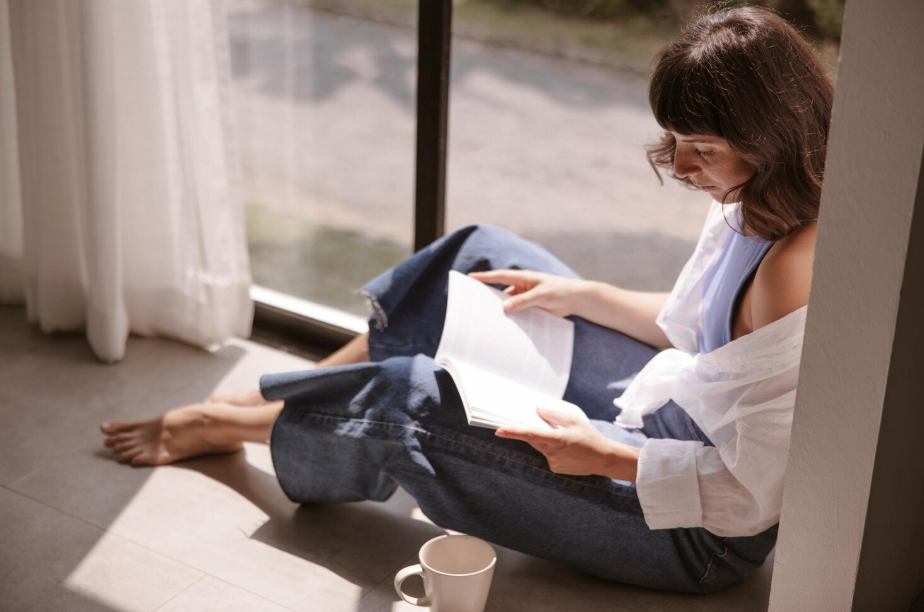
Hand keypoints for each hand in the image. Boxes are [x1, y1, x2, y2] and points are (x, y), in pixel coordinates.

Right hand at [466, 269, 584, 316]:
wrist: (576, 299)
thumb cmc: (560, 291)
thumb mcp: (541, 295)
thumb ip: (523, 301)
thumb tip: (504, 307)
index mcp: (524, 278)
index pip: (500, 276)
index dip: (484, 277)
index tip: (470, 277)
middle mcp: (522, 286)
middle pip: (501, 291)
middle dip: (488, 295)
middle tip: (473, 302)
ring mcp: (526, 297)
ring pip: (509, 303)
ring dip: (500, 310)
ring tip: (486, 318)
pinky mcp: (531, 307)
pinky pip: (517, 312)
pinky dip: (511, 318)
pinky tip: (505, 326)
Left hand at [495, 408, 639, 481]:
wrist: (605, 459)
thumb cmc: (591, 437)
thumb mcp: (575, 420)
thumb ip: (554, 415)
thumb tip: (537, 410)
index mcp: (557, 439)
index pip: (530, 434)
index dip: (513, 432)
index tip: (499, 430)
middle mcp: (552, 453)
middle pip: (533, 440)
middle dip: (530, 431)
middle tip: (537, 424)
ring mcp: (553, 463)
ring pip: (540, 448)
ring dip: (545, 441)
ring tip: (564, 438)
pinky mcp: (556, 469)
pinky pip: (548, 456)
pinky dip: (552, 450)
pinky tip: (567, 449)